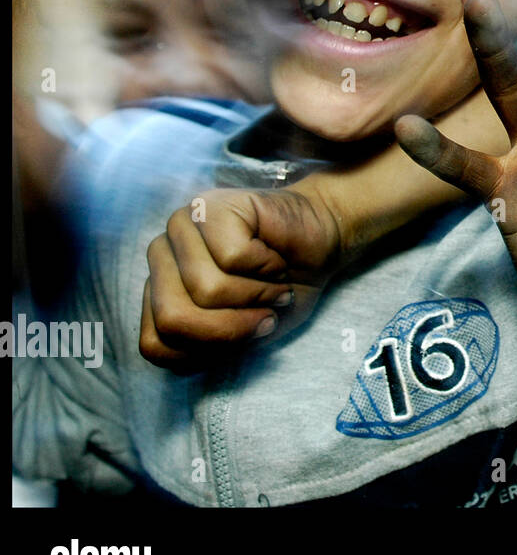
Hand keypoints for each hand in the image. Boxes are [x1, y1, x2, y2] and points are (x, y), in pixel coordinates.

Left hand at [140, 187, 341, 370]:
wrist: (323, 239)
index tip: (248, 329)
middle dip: (232, 325)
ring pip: (205, 289)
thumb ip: (204, 344)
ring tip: (275, 280)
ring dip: (256, 294)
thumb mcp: (245, 335)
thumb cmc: (283, 287)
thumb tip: (187, 333)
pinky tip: (274, 255)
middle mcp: (161, 255)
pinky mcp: (210, 206)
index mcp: (159, 290)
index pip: (155, 344)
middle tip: (266, 310)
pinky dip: (267, 267)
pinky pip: (232, 257)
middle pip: (173, 318)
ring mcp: (181, 227)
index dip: (211, 348)